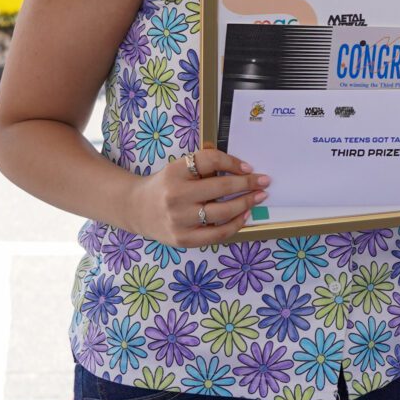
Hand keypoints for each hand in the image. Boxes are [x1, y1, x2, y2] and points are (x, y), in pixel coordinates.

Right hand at [124, 148, 269, 246]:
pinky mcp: (183, 238)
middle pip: (220, 187)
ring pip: (222, 212)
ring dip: (245, 204)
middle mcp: (176, 196)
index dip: (233, 162)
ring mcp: (179, 220)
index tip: (249, 168)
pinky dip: (235, 225)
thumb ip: (203, 165)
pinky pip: (217, 234)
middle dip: (247, 184)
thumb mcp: (177, 168)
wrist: (136, 209)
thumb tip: (241, 169)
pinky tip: (245, 216)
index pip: (209, 161)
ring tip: (258, 198)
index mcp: (174, 172)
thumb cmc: (165, 186)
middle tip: (264, 182)